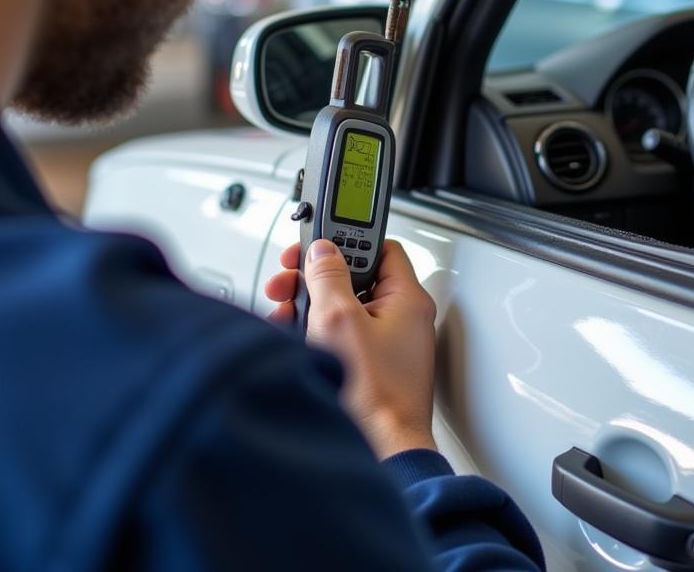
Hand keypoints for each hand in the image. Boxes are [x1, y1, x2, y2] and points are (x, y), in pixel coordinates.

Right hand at [265, 238, 437, 459]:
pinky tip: (294, 339)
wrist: (383, 453)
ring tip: (286, 312)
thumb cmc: (374, 397)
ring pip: (343, 307)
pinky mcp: (370, 367)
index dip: (347, 241)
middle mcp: (401, 319)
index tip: (318, 244)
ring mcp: (386, 345)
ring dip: (310, 305)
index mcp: (407, 300)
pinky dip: (315, 332)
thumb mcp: (339, 320)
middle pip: (355, 276)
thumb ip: (329, 277)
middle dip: (317, 277)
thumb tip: (322, 251)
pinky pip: (340, 335)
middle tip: (291, 279)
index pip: (382, 247)